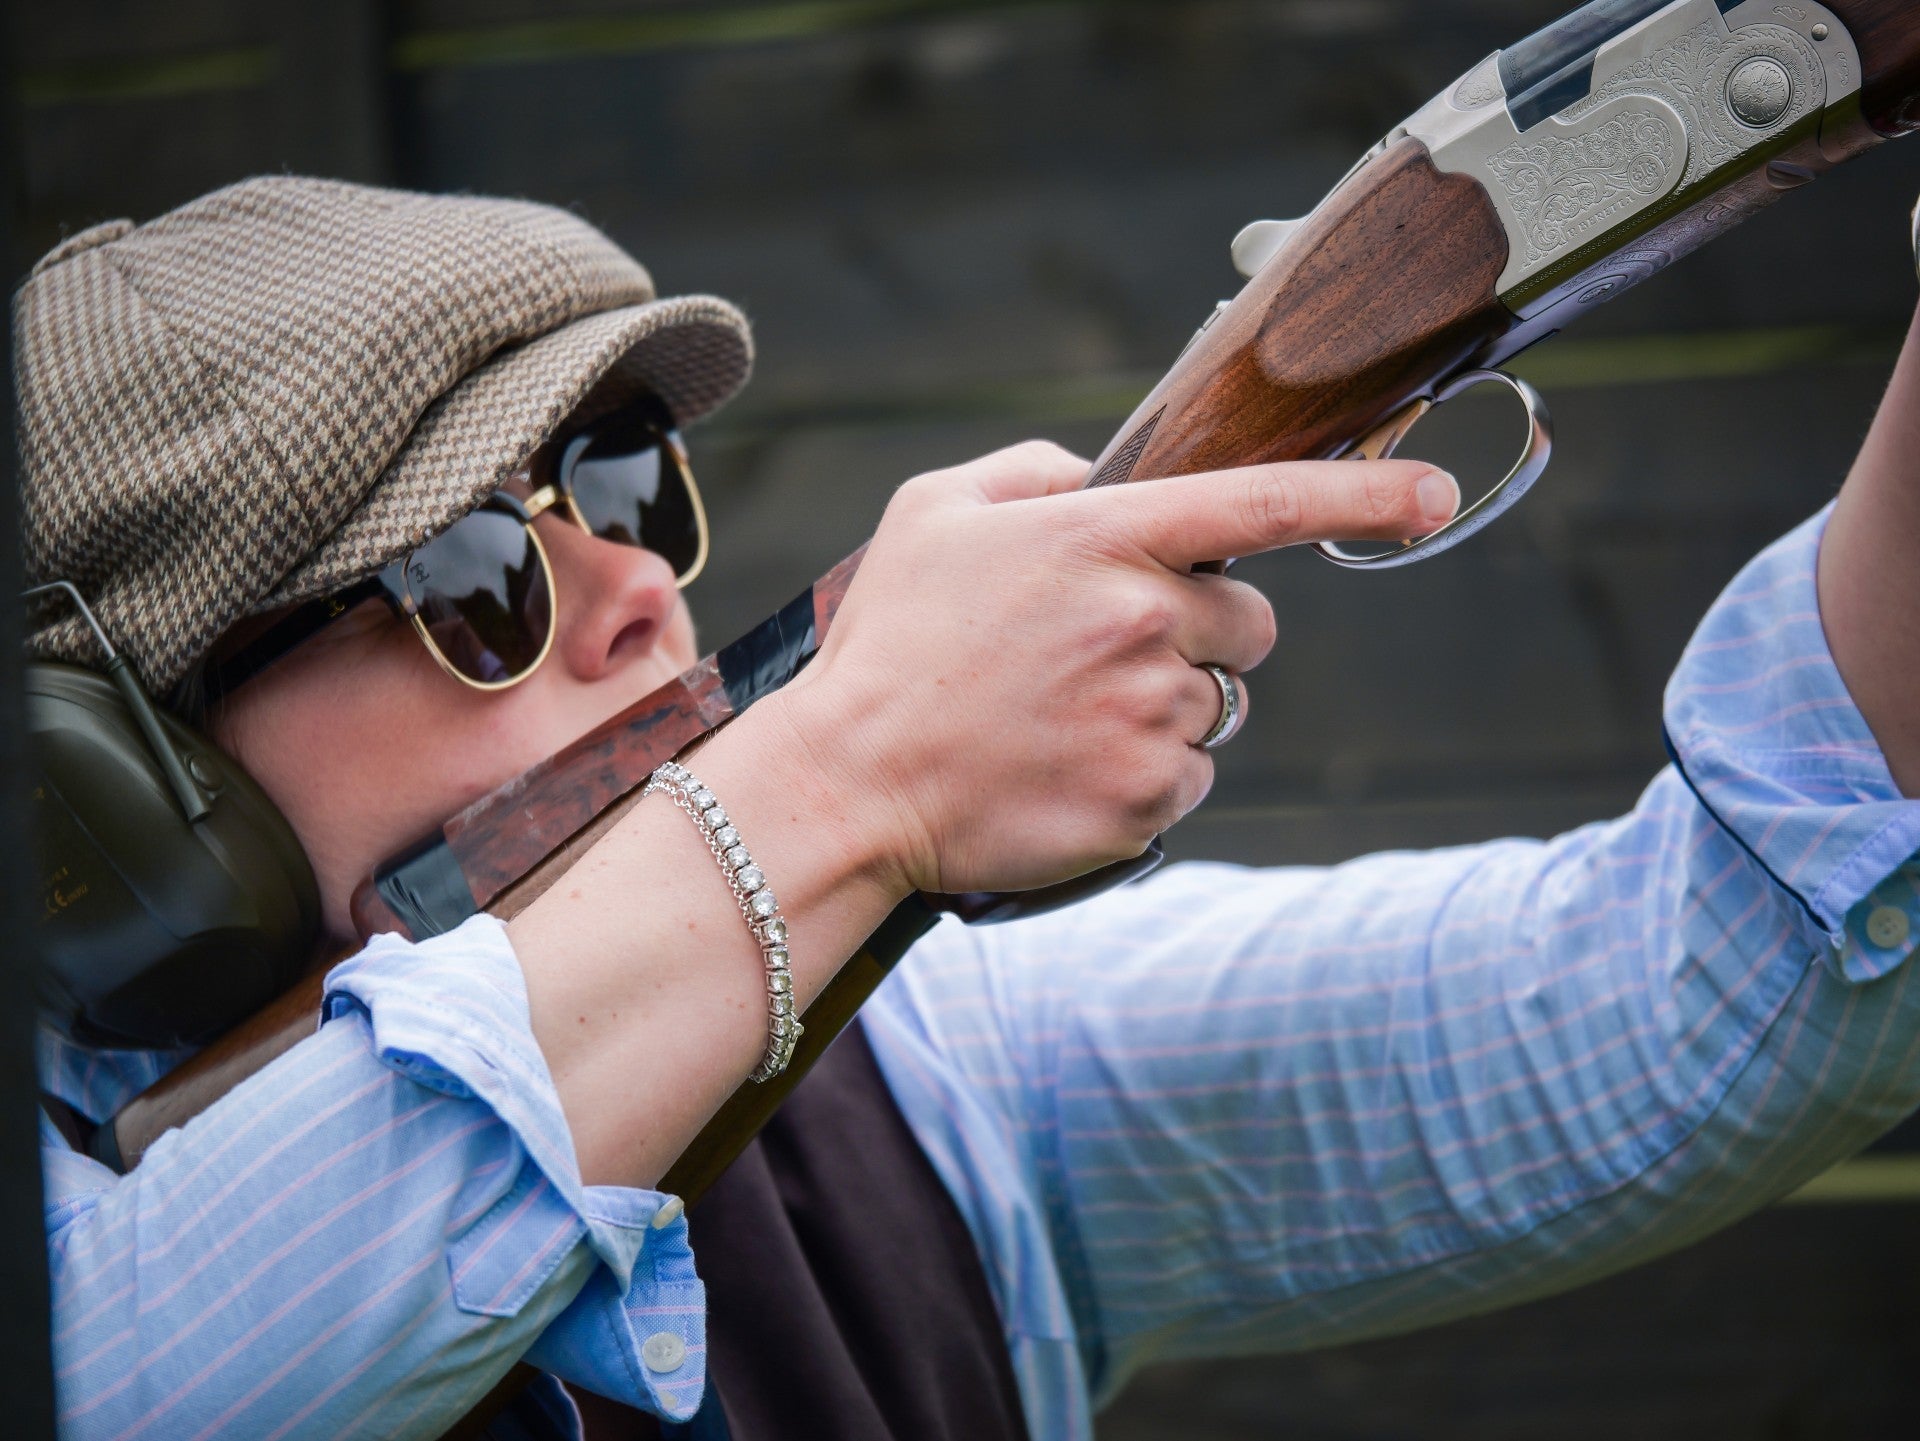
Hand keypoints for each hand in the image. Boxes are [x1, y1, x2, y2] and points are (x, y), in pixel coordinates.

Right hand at [768, 440, 1459, 896]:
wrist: (848, 786)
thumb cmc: (889, 645)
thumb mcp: (934, 514)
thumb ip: (1033, 472)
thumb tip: (1098, 474)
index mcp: (1104, 538)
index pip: (1265, 502)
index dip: (1366, 492)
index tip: (1437, 494)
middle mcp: (1144, 619)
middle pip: (1251, 623)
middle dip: (1203, 633)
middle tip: (1105, 655)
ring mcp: (1150, 714)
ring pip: (1218, 704)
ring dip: (1163, 706)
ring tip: (1061, 719)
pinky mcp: (1146, 797)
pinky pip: (1190, 775)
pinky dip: (1143, 774)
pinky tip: (1065, 768)